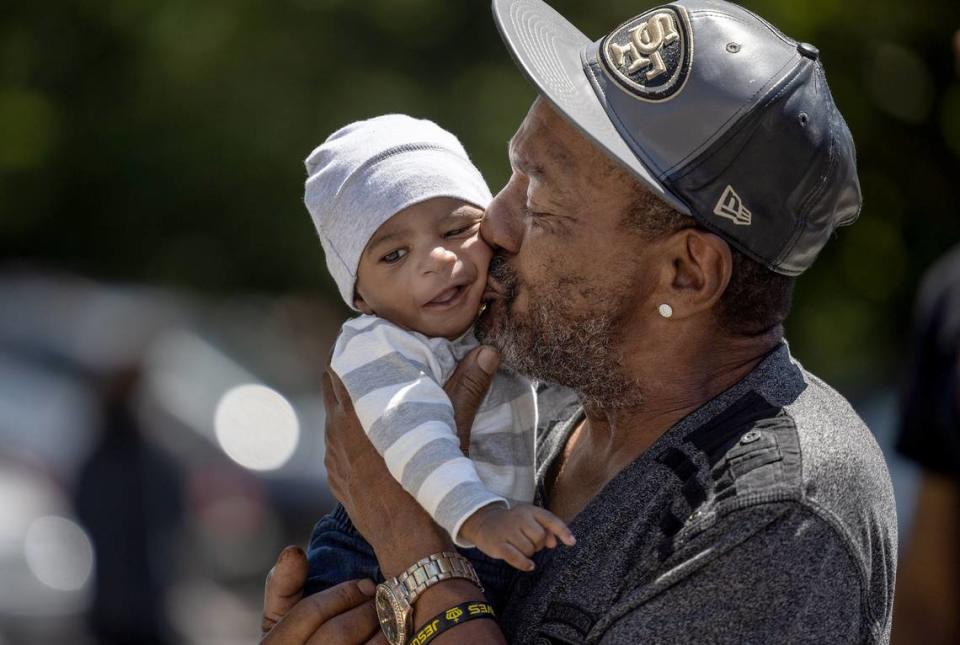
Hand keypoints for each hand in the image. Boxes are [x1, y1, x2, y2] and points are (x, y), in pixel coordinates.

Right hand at [260, 545, 384, 643]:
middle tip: (386, 600)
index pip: (309, 612)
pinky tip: (396, 639)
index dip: (343, 594)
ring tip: (395, 620)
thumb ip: (284, 585)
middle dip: (367, 612)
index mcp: (274, 644)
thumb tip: (294, 551)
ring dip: (384, 633)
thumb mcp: (280, 617)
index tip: (367, 584)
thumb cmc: (296, 640)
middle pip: (338, 634)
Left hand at [321, 345, 500, 575]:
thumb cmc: (428, 489)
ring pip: (333, 422)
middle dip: (348, 376)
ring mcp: (334, 463)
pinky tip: (366, 437)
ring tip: (369, 395)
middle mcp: (337, 438)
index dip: (349, 354)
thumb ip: (465, 388)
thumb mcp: (450, 434)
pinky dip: (347, 436)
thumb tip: (486, 351)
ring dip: (347, 407)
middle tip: (370, 361)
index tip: (362, 340)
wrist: (410, 547)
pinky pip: (336, 449)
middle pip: (332, 392)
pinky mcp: (338, 483)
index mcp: (356, 420)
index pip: (339, 373)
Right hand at [459, 504, 575, 570]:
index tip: (572, 542)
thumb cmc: (512, 523)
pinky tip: (529, 565)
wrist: (483, 522)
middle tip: (527, 542)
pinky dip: (524, 563)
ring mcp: (508, 530)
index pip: (550, 520)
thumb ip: (545, 529)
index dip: (563, 531)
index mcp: (529, 510)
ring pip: (529, 550)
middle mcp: (519, 518)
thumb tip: (554, 543)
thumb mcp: (528, 520)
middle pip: (540, 538)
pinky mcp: (498, 544)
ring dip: (528, 553)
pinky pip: (516, 557)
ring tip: (519, 546)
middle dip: (537, 545)